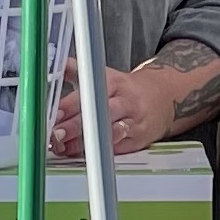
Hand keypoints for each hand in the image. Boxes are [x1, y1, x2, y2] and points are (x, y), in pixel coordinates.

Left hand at [50, 64, 166, 158]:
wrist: (163, 99)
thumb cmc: (127, 90)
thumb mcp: (105, 76)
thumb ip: (77, 71)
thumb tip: (55, 66)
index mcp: (114, 83)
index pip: (90, 93)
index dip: (70, 105)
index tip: (55, 113)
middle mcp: (125, 102)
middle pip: (99, 114)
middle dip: (75, 126)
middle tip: (56, 134)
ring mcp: (133, 123)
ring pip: (108, 134)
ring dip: (84, 143)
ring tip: (64, 147)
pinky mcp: (138, 141)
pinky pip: (116, 149)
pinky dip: (97, 153)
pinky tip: (81, 154)